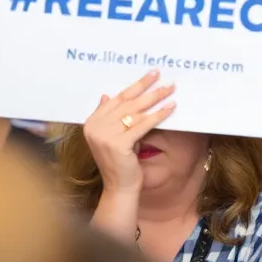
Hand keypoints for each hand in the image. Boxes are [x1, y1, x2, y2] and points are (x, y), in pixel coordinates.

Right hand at [82, 71, 175, 193]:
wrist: (119, 187)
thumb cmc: (120, 161)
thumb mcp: (112, 135)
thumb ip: (109, 116)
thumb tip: (108, 94)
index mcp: (91, 122)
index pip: (117, 98)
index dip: (135, 85)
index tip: (151, 74)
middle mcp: (95, 127)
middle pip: (127, 102)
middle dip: (147, 88)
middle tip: (162, 77)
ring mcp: (105, 135)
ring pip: (136, 111)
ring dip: (155, 99)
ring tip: (170, 90)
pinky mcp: (118, 144)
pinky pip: (142, 125)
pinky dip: (158, 115)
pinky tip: (170, 108)